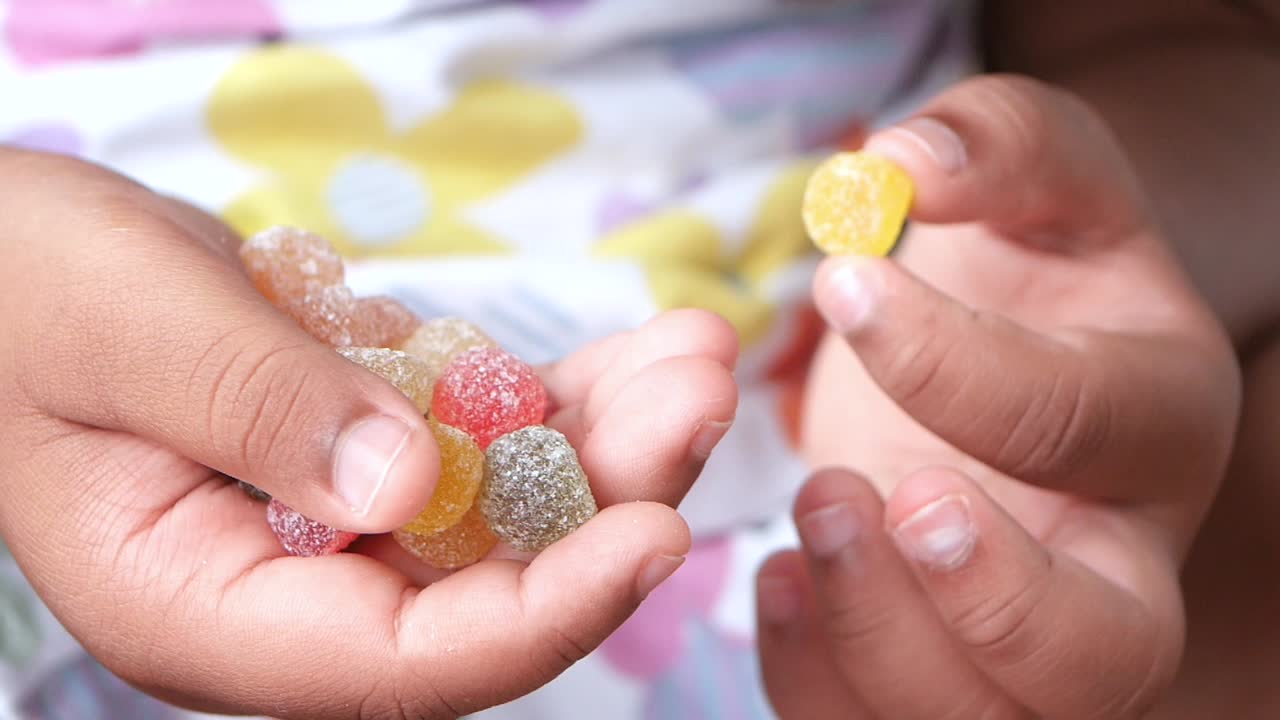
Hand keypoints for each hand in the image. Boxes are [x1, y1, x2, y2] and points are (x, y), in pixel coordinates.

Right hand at [0, 149, 738, 718]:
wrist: (14, 255)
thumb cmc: (29, 290)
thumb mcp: (125, 331)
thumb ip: (260, 412)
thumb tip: (412, 488)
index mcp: (208, 610)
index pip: (399, 666)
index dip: (539, 614)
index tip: (654, 535)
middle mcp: (297, 586)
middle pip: (488, 585)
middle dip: (610, 497)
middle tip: (701, 392)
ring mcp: (348, 518)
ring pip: (514, 509)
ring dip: (615, 436)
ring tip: (695, 350)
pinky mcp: (383, 446)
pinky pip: (496, 437)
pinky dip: (572, 394)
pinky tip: (646, 345)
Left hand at [756, 76, 1239, 718]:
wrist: (1024, 346)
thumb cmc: (1033, 264)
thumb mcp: (1040, 179)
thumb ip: (996, 145)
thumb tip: (902, 159)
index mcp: (1155, 416)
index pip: (1081, 423)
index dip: (955, 364)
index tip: (843, 283)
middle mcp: (1117, 554)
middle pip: (1102, 654)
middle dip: (975, 595)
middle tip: (846, 488)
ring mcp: (1032, 633)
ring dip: (875, 643)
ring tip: (802, 520)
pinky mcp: (946, 664)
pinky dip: (817, 678)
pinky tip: (776, 581)